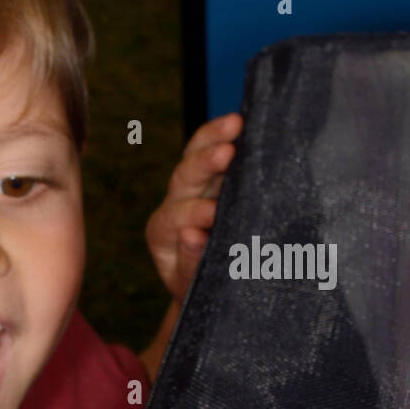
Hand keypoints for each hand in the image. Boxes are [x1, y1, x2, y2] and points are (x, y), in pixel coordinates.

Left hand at [145, 112, 241, 299]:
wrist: (206, 282)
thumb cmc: (199, 286)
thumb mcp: (192, 284)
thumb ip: (190, 263)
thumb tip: (191, 234)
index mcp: (163, 231)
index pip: (177, 216)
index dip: (195, 213)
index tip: (214, 214)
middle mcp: (174, 203)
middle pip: (184, 176)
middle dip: (205, 163)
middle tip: (227, 152)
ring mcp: (194, 186)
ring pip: (196, 154)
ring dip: (215, 136)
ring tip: (236, 122)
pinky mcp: (214, 177)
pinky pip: (215, 149)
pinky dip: (228, 135)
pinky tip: (246, 123)